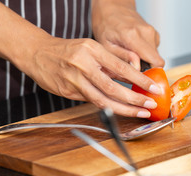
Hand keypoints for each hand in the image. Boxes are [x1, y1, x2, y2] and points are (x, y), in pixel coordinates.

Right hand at [22, 36, 161, 117]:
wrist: (37, 53)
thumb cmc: (69, 50)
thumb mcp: (92, 48)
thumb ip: (113, 62)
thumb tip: (134, 76)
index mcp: (92, 50)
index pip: (121, 68)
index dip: (140, 81)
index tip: (153, 88)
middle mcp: (83, 65)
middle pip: (113, 88)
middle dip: (135, 100)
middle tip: (150, 105)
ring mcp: (74, 80)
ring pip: (102, 100)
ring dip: (124, 109)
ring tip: (140, 113)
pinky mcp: (67, 92)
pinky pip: (92, 102)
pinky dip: (108, 107)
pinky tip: (121, 111)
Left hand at [91, 0, 164, 69]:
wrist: (111, 8)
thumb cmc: (106, 25)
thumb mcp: (106, 45)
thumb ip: (122, 58)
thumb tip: (137, 69)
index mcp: (133, 36)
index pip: (156, 62)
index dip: (152, 74)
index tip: (143, 80)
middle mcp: (146, 33)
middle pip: (157, 62)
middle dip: (147, 69)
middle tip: (133, 70)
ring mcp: (152, 32)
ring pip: (155, 57)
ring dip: (145, 61)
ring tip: (130, 56)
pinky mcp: (154, 33)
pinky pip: (154, 51)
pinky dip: (145, 54)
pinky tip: (134, 49)